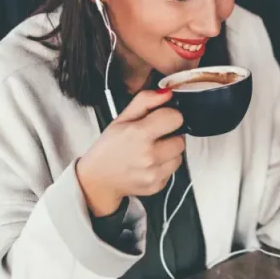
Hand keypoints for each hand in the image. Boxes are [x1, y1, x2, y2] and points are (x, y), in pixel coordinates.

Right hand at [76, 90, 185, 215]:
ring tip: (151, 151)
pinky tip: (149, 164)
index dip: (169, 116)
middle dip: (170, 136)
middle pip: (181, 139)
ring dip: (169, 151)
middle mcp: (149, 156)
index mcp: (138, 134)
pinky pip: (173, 170)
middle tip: (153, 138)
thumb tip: (167, 93)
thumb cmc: (109, 147)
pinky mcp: (158, 186)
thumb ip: (145, 101)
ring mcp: (154, 173)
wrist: (98, 179)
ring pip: (179, 155)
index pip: (175, 118)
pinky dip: (164, 166)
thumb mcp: (122, 118)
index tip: (160, 119)